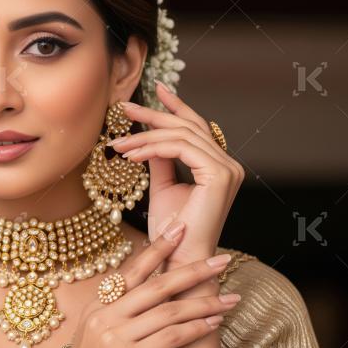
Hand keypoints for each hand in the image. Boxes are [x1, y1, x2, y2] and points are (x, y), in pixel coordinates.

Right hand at [41, 224, 239, 347]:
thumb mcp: (96, 339)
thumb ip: (117, 316)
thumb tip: (148, 297)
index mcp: (96, 307)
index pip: (132, 270)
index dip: (158, 248)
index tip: (180, 228)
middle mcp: (104, 316)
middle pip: (157, 285)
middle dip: (193, 270)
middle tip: (221, 258)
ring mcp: (115, 337)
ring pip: (169, 310)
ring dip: (205, 302)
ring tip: (231, 297)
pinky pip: (171, 337)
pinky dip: (197, 328)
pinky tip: (215, 323)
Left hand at [109, 81, 244, 265]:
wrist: (179, 258)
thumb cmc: (171, 231)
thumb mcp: (163, 186)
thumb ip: (161, 159)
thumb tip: (148, 137)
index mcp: (219, 166)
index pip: (197, 127)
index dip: (177, 106)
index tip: (156, 89)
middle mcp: (228, 164)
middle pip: (187, 126)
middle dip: (154, 115)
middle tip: (125, 107)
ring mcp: (227, 168)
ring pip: (180, 136)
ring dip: (145, 136)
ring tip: (119, 144)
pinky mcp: (219, 174)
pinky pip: (180, 148)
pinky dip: (152, 148)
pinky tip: (132, 154)